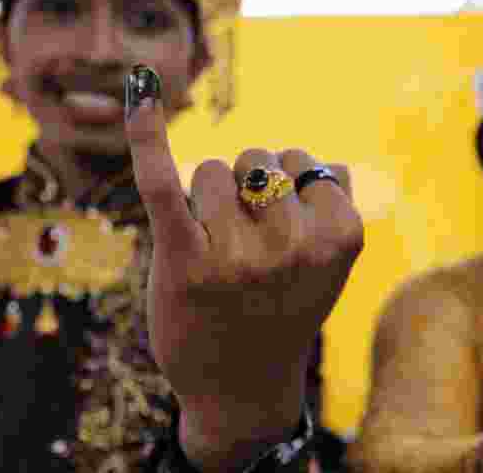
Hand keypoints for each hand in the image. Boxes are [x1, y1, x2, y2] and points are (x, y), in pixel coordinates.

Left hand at [124, 66, 363, 464]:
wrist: (240, 390)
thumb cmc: (283, 311)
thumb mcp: (328, 264)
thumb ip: (329, 204)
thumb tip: (317, 160)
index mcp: (341, 237)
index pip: (307, 163)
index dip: (291, 194)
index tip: (289, 243)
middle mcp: (294, 244)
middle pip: (261, 160)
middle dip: (250, 191)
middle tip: (249, 252)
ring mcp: (238, 253)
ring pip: (217, 171)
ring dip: (211, 201)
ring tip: (217, 254)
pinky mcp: (184, 260)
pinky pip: (165, 181)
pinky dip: (148, 132)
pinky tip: (140, 91)